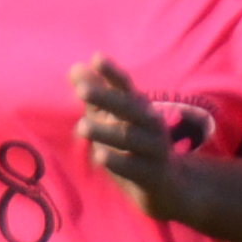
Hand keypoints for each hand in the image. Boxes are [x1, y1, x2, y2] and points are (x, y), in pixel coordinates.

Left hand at [72, 58, 192, 219]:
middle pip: (128, 108)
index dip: (112, 73)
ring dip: (106, 131)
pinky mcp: (151, 174)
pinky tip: (99, 156)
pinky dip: (118, 162)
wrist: (166, 184)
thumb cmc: (133, 144)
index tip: (96, 58)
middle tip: (80, 89)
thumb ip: (95, 96)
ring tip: (81, 126)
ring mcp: (153, 149)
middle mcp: (150, 124)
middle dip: (106, 97)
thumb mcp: (114, 119)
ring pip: (129, 138)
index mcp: (139, 108)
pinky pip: (134, 167)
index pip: (125, 87)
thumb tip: (74, 68)